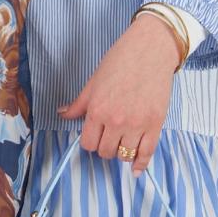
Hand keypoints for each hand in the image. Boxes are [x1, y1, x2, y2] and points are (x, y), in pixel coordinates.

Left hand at [56, 14, 180, 177]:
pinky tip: (136, 167)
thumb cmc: (120, 60)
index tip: (94, 134)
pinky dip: (140, 164)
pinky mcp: (155, 124)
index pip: (88, 143)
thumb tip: (62, 114)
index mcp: (97, 109)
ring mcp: (137, 124)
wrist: (150, 49)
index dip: (90, 140)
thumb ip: (79, 103)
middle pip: (105, 152)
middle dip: (104, 146)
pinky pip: (147, 153)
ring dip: (121, 152)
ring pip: (124, 155)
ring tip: (122, 142)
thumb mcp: (94, 81)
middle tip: (108, 135)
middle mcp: (116, 120)